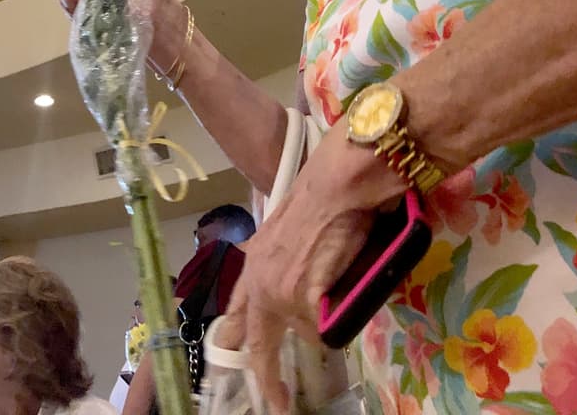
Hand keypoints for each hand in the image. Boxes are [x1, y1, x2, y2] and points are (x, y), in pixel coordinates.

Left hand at [219, 123, 403, 412]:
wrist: (339, 183)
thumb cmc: (324, 199)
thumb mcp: (293, 235)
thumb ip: (290, 264)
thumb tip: (303, 289)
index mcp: (255, 264)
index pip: (236, 312)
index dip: (235, 339)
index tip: (232, 358)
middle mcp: (259, 280)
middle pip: (258, 342)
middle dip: (267, 376)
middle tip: (275, 403)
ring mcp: (279, 291)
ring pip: (305, 330)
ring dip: (321, 321)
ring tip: (338, 289)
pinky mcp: (302, 296)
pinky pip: (324, 326)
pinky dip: (337, 314)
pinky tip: (345, 291)